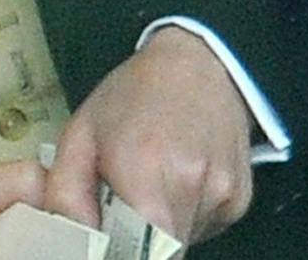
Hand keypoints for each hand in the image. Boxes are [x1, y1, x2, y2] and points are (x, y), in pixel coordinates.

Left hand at [43, 27, 253, 243]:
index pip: (140, 252)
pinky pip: (204, 226)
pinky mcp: (241, 202)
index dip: (122, 252)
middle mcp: (191, 189)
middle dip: (136, 239)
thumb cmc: (133, 96)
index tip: (109, 236)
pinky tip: (176, 180)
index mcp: (144, 171)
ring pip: (183, 240)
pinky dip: (184, 215)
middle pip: (161, 250)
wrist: (200, 65)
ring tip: (150, 182)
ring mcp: (223, 198)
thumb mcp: (80, 133)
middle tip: (121, 203)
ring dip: (160, 226)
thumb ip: (66, 191)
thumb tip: (67, 238)